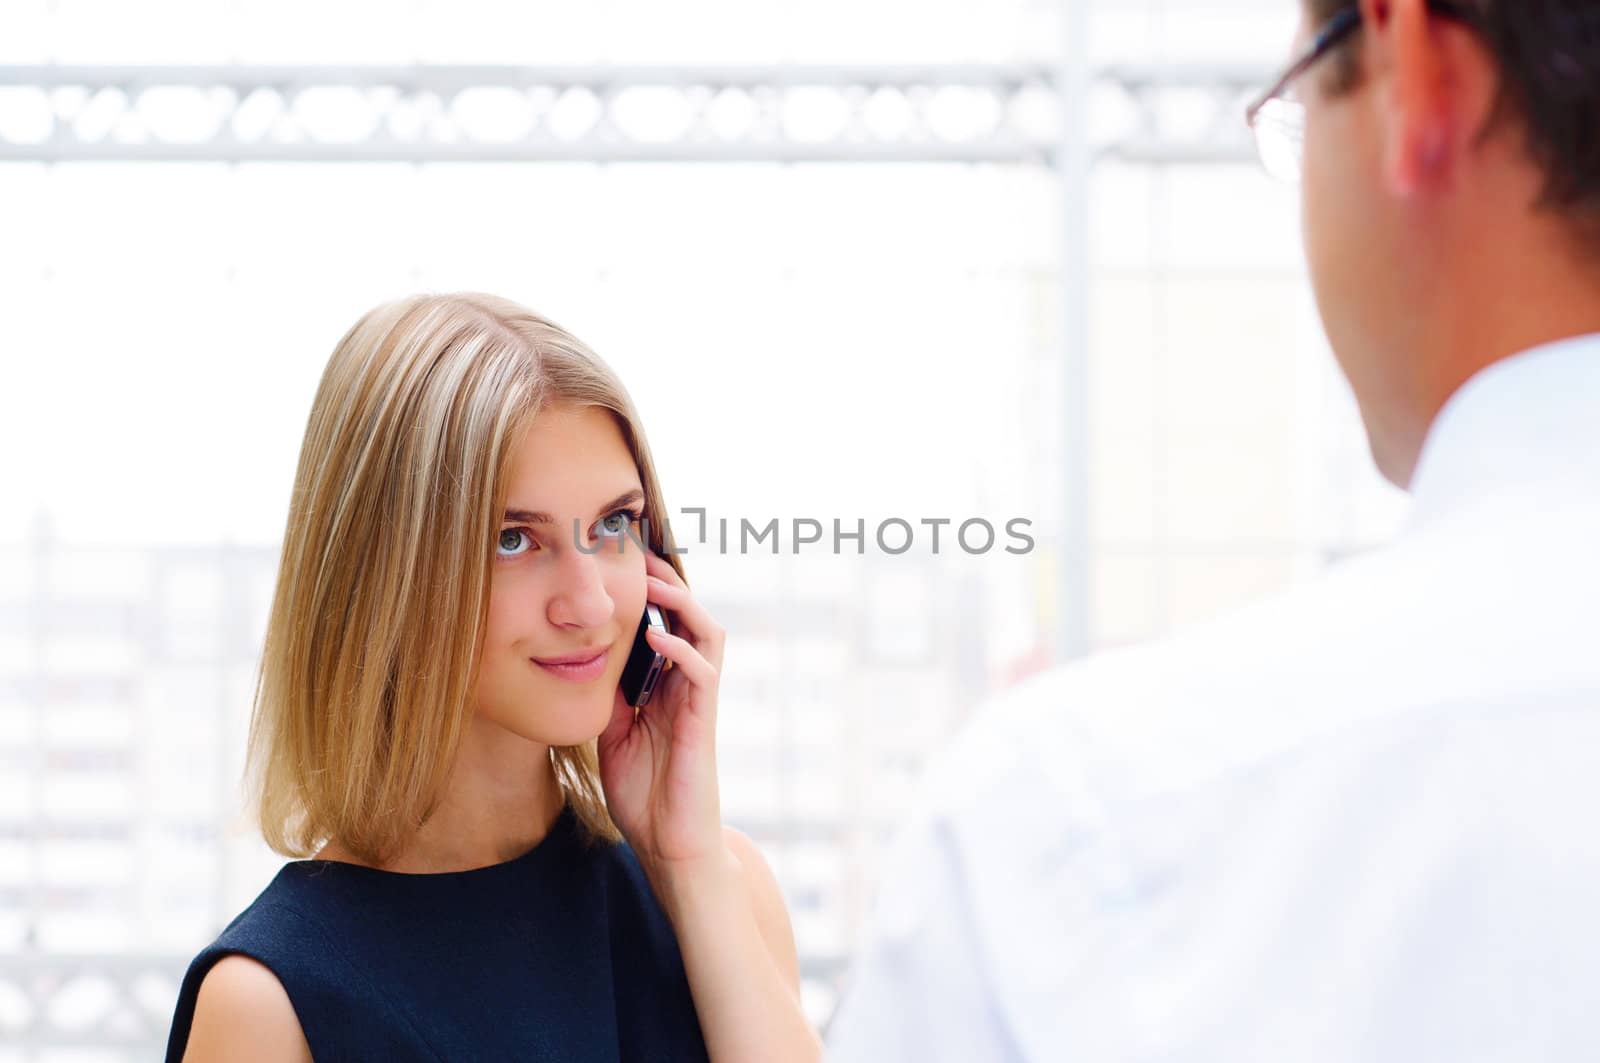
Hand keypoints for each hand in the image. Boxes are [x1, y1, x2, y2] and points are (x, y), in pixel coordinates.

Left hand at [596, 549, 726, 885]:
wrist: (668, 845)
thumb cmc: (644, 792)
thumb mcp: (612, 731)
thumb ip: (608, 694)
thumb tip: (582, 657)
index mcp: (668, 685)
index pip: (667, 622)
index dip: (651, 592)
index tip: (622, 561)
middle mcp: (689, 686)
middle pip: (691, 616)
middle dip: (667, 582)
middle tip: (639, 552)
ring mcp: (699, 703)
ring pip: (707, 634)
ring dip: (682, 604)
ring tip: (653, 582)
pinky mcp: (703, 725)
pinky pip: (703, 675)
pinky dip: (682, 651)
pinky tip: (657, 638)